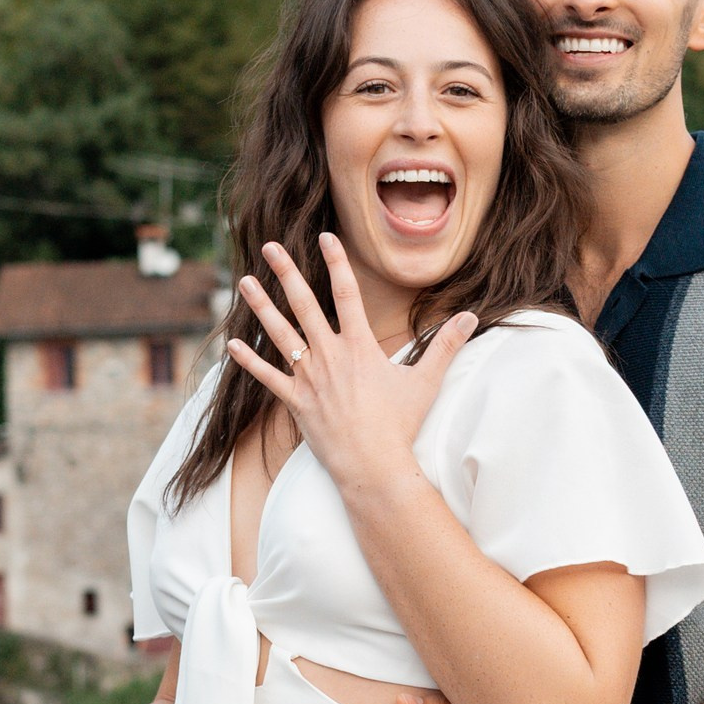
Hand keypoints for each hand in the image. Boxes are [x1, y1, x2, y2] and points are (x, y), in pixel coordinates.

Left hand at [226, 235, 476, 496]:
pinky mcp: (296, 402)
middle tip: (271, 247)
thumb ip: (447, 345)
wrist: (373, 466)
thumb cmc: (400, 425)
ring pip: (279, 334)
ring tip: (245, 282)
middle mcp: (330, 355)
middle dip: (286, 272)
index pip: (346, 292)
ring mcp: (309, 378)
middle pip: (303, 304)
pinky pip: (266, 378)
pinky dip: (249, 361)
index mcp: (360, 345)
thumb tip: (472, 317)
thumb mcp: (426, 382)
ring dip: (261, 306)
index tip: (325, 237)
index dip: (336, 262)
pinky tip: (231, 345)